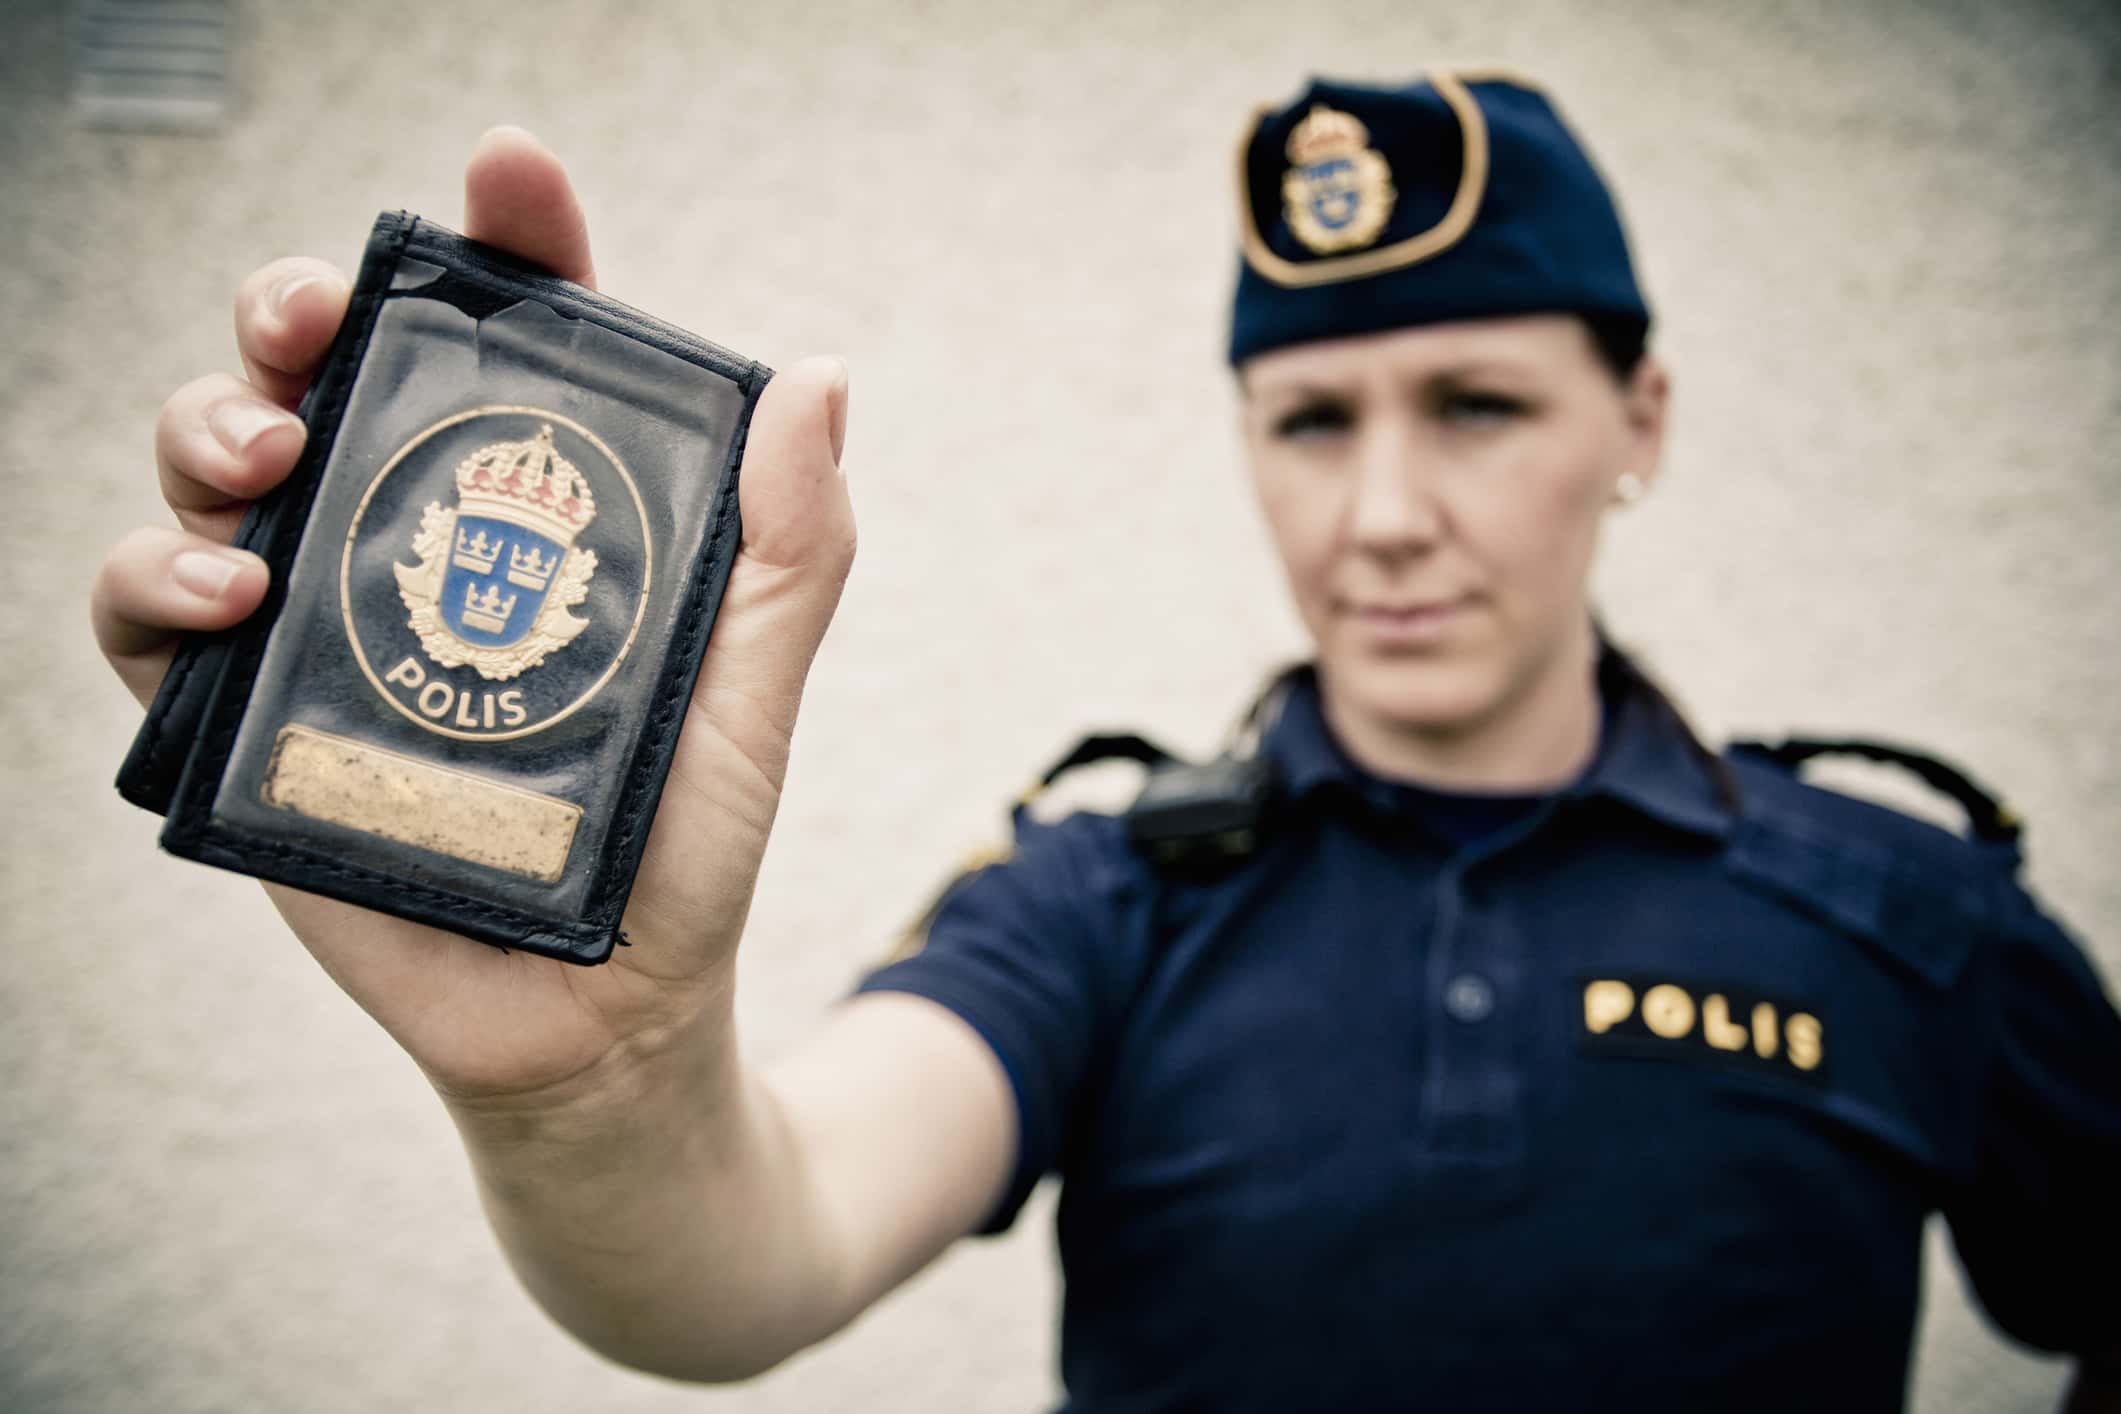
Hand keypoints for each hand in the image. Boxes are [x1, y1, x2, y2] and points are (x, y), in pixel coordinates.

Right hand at [90, 127, 855, 1109]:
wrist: (605, 1021)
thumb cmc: (683, 850)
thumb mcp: (753, 693)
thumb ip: (791, 551)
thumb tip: (817, 378)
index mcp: (542, 515)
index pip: (515, 345)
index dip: (506, 244)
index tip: (511, 177)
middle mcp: (418, 545)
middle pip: (327, 373)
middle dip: (299, 306)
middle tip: (314, 318)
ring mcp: (323, 626)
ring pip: (213, 467)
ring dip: (207, 423)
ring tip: (263, 460)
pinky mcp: (249, 723)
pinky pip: (147, 623)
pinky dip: (151, 583)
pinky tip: (219, 591)